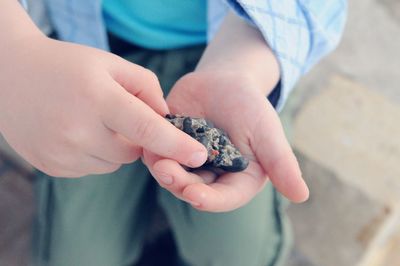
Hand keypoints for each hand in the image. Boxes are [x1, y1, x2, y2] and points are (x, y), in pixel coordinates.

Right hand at [0, 36, 206, 176]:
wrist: (11, 76)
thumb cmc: (69, 66)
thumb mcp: (111, 64)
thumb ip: (147, 88)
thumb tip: (166, 120)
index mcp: (96, 97)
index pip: (146, 128)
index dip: (176, 145)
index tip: (200, 156)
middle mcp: (77, 130)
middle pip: (133, 152)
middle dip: (135, 138)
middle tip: (116, 114)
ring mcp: (61, 152)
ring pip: (114, 163)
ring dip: (114, 146)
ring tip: (91, 119)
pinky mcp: (52, 166)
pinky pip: (92, 168)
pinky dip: (94, 154)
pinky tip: (76, 130)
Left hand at [143, 71, 308, 211]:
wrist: (224, 81)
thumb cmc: (251, 106)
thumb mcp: (268, 132)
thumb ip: (281, 163)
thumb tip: (303, 196)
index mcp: (238, 178)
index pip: (224, 198)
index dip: (208, 200)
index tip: (193, 195)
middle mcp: (213, 176)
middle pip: (194, 190)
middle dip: (179, 184)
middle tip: (166, 172)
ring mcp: (190, 162)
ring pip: (173, 176)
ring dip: (162, 171)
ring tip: (155, 159)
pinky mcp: (171, 146)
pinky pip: (158, 155)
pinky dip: (152, 153)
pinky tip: (147, 145)